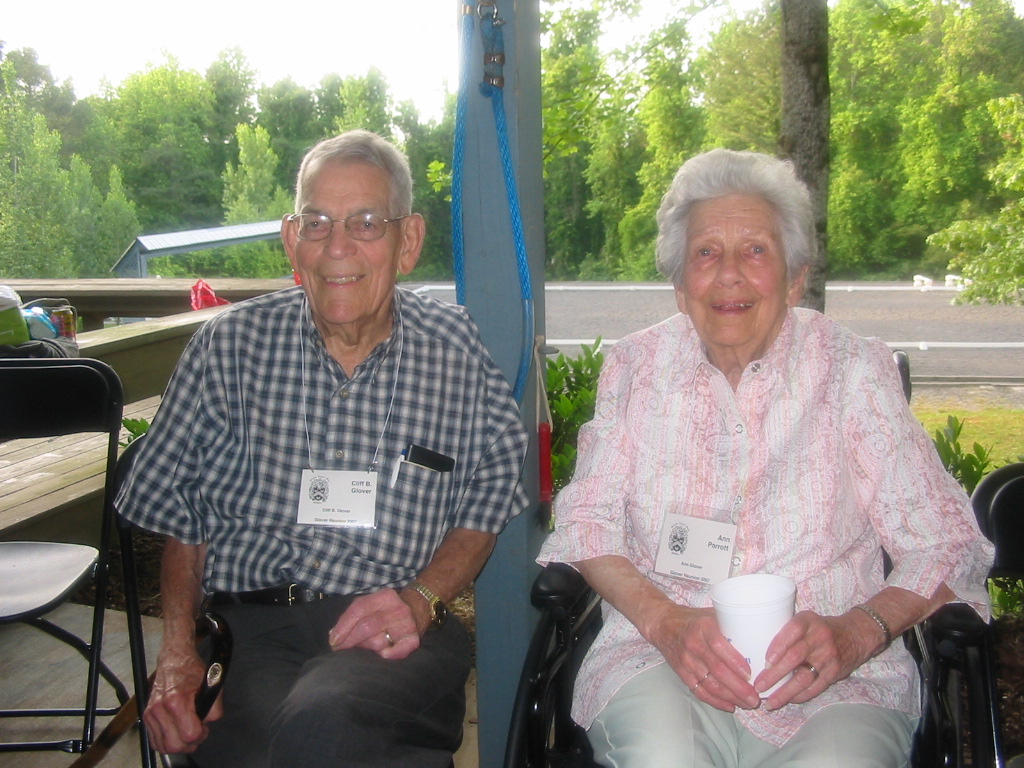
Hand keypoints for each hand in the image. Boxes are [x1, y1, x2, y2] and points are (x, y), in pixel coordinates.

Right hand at [144, 646, 220, 754]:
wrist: (173, 659)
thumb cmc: (192, 670)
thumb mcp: (211, 684)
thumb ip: (214, 708)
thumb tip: (208, 723)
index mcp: (176, 701)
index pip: (190, 734)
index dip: (201, 734)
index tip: (204, 727)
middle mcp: (160, 709)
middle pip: (175, 745)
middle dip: (190, 743)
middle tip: (197, 731)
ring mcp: (150, 714)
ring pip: (163, 747)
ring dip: (178, 744)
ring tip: (187, 732)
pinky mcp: (146, 716)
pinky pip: (154, 741)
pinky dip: (166, 742)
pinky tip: (176, 732)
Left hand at [328, 588, 421, 659]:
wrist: (419, 608)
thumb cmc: (387, 610)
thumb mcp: (371, 605)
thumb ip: (353, 616)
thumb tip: (334, 635)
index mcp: (384, 596)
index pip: (359, 609)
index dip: (344, 625)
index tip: (333, 640)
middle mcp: (398, 608)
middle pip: (367, 626)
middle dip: (349, 640)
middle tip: (339, 649)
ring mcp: (408, 624)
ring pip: (378, 642)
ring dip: (367, 647)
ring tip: (367, 644)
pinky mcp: (414, 639)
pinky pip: (396, 653)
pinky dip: (388, 655)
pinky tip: (385, 653)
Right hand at [646, 603, 760, 711]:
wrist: (663, 624)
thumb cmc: (694, 619)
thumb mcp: (711, 614)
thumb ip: (731, 624)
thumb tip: (761, 634)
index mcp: (703, 627)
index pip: (720, 646)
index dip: (735, 662)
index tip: (750, 674)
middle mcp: (693, 644)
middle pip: (717, 670)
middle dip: (738, 688)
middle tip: (755, 698)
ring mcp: (686, 660)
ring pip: (710, 684)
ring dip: (730, 697)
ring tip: (747, 703)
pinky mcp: (681, 672)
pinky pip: (699, 690)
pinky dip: (715, 701)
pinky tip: (729, 706)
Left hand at [757, 609, 874, 709]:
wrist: (856, 635)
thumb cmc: (821, 628)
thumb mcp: (806, 620)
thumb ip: (788, 633)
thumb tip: (759, 650)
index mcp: (808, 621)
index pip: (792, 631)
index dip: (778, 646)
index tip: (766, 662)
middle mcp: (819, 638)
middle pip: (794, 657)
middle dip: (774, 674)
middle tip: (759, 686)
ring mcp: (828, 656)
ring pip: (804, 677)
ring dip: (785, 692)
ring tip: (770, 702)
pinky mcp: (834, 672)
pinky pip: (815, 687)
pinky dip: (801, 695)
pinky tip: (789, 700)